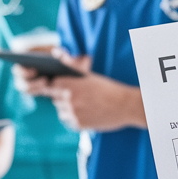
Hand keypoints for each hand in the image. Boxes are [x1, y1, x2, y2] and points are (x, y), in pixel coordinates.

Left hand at [28, 52, 145, 131]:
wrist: (125, 106)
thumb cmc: (108, 89)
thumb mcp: (90, 76)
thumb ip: (72, 69)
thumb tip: (56, 53)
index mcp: (71, 85)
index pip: (52, 85)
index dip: (57, 86)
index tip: (63, 87)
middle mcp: (70, 99)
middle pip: (55, 99)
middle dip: (62, 98)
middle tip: (77, 97)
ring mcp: (73, 113)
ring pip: (61, 112)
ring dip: (67, 110)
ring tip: (83, 106)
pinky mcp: (78, 125)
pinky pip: (69, 122)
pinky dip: (74, 119)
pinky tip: (86, 114)